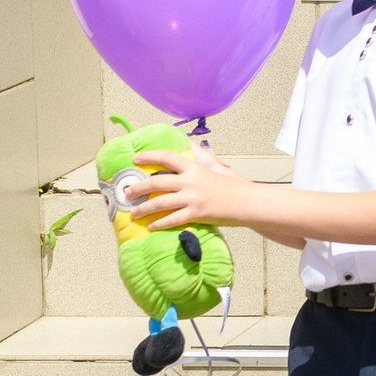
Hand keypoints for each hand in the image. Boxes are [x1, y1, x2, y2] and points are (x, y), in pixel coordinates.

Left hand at [132, 145, 255, 230]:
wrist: (247, 202)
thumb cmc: (235, 186)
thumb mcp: (220, 168)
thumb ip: (207, 158)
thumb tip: (198, 149)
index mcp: (195, 168)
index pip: (167, 158)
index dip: (149, 156)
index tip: (136, 159)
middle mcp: (190, 181)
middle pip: (157, 182)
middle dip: (139, 188)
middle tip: (128, 192)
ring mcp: (192, 198)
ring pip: (160, 203)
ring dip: (144, 209)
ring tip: (134, 213)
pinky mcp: (195, 213)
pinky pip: (172, 219)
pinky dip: (159, 224)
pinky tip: (151, 227)